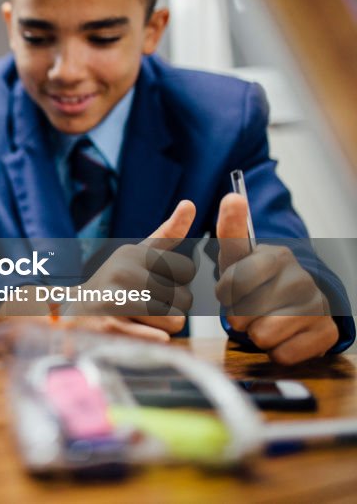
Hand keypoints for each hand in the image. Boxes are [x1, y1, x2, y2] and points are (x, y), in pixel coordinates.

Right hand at [63, 200, 196, 341]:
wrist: (72, 313)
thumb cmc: (114, 283)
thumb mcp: (136, 254)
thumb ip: (167, 233)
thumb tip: (190, 204)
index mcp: (133, 253)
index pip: (188, 269)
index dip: (178, 281)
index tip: (156, 282)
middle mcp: (124, 272)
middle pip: (185, 299)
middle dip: (173, 307)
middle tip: (146, 304)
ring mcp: (117, 300)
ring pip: (176, 321)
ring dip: (164, 326)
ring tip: (140, 318)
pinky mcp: (114, 328)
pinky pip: (160, 338)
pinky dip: (154, 338)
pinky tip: (134, 330)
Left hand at [216, 193, 337, 364]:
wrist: (296, 303)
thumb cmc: (258, 279)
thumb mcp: (237, 256)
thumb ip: (231, 229)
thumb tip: (232, 196)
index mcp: (277, 256)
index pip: (234, 282)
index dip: (225, 293)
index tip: (229, 290)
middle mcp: (302, 278)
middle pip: (244, 314)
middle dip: (238, 316)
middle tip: (247, 309)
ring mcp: (318, 306)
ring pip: (262, 336)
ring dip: (255, 334)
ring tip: (263, 321)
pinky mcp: (326, 334)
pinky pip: (282, 354)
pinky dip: (276, 350)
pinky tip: (282, 336)